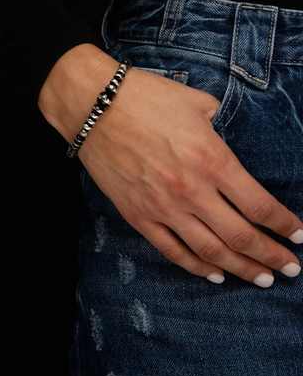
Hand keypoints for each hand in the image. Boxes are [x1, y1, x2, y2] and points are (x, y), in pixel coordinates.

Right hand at [79, 67, 302, 285]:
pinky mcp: (138, 215)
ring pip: (211, 251)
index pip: (259, 205)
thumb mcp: (198, 103)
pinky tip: (215, 275)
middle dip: (271, 256)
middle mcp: (191, 190)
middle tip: (290, 269)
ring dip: (241, 269)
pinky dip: (197, 267)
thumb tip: (231, 141)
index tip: (298, 235)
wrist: (92, 104)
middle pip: (241, 236)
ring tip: (262, 279)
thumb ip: (222, 126)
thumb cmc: (146, 96)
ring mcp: (163, 207)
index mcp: (212, 159)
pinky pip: (173, 251)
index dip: (284, 225)